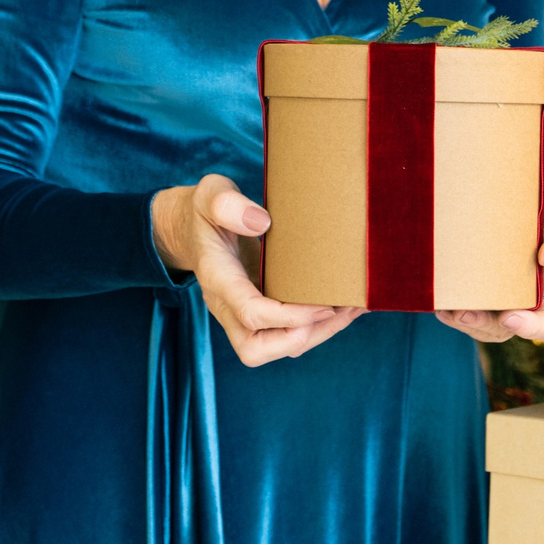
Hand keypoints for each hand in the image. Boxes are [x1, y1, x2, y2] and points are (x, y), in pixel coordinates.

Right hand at [152, 175, 360, 366]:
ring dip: (316, 334)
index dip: (288, 316)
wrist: (191, 229)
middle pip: (256, 349)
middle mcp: (226, 306)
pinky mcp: (258, 312)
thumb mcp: (209, 195)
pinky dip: (316, 326)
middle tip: (341, 310)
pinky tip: (342, 305)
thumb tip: (262, 223)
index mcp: (217, 278)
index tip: (324, 304)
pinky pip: (285, 333)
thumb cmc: (204, 212)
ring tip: (352, 309)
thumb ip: (227, 204)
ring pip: (275, 348)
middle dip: (302, 336)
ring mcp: (241, 314)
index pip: (250, 313)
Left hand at [437, 189, 543, 344]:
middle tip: (508, 317)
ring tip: (462, 313)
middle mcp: (538, 299)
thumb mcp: (529, 220)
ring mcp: (510, 315)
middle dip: (530, 326)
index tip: (543, 253)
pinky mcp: (485, 322)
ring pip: (502, 329)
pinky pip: (474, 326)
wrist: (480, 249)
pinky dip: (459, 317)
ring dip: (483, 323)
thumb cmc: (513, 234)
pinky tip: (445, 308)